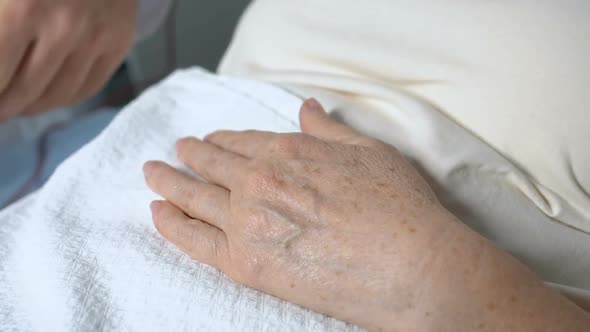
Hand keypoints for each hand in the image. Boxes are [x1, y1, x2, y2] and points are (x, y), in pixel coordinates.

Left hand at [0, 0, 135, 121]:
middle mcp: (62, 29)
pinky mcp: (119, 42)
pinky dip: (65, 99)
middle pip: (24, 91)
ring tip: (19, 105)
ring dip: (32, 107)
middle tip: (0, 111)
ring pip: (58, 95)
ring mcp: (95, 38)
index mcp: (21, 10)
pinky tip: (48, 94)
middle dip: (5, 107)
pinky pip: (89, 87)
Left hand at [144, 99, 589, 330]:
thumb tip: (306, 108)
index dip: (223, 139)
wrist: (409, 264)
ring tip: (152, 174)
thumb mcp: (369, 152)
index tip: (210, 140)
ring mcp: (247, 220)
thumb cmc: (400, 207)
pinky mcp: (243, 262)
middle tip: (174, 152)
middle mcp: (260, 179)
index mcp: (289, 151)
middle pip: (212, 163)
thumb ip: (328, 130)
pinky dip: (170, 222)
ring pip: (194, 195)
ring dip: (169, 181)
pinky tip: (156, 211)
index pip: (243, 141)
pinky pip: (192, 238)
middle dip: (190, 155)